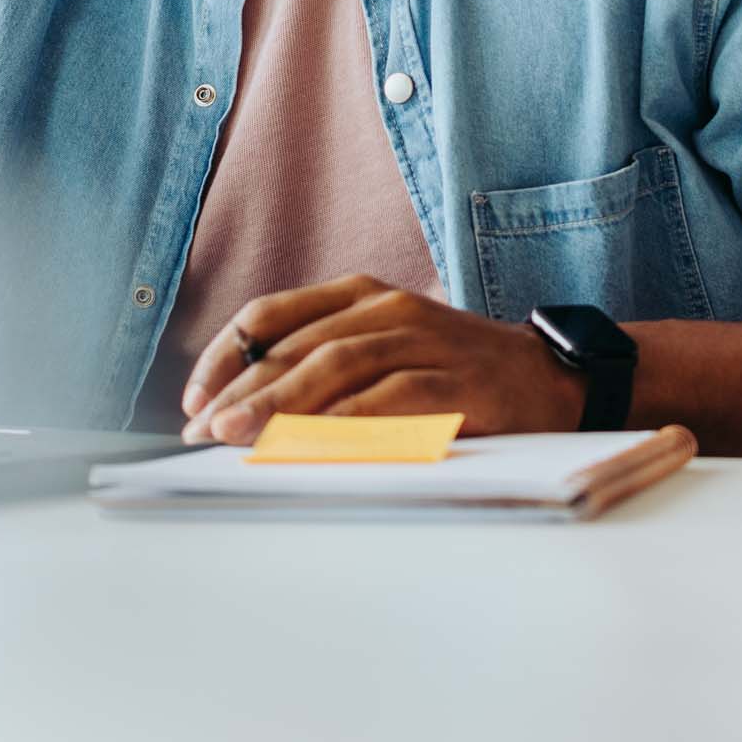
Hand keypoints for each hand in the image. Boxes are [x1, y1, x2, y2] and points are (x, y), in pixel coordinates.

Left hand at [179, 274, 586, 445]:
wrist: (548, 378)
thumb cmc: (451, 371)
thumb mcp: (382, 347)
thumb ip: (322, 364)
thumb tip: (240, 407)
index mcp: (359, 295)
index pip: (272, 315)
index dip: (226, 355)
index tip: (193, 398)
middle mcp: (387, 309)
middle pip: (296, 345)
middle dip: (241, 389)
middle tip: (202, 429)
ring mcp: (424, 341)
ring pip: (336, 367)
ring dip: (280, 404)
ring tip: (237, 436)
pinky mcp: (456, 382)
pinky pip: (390, 401)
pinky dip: (345, 423)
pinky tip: (311, 446)